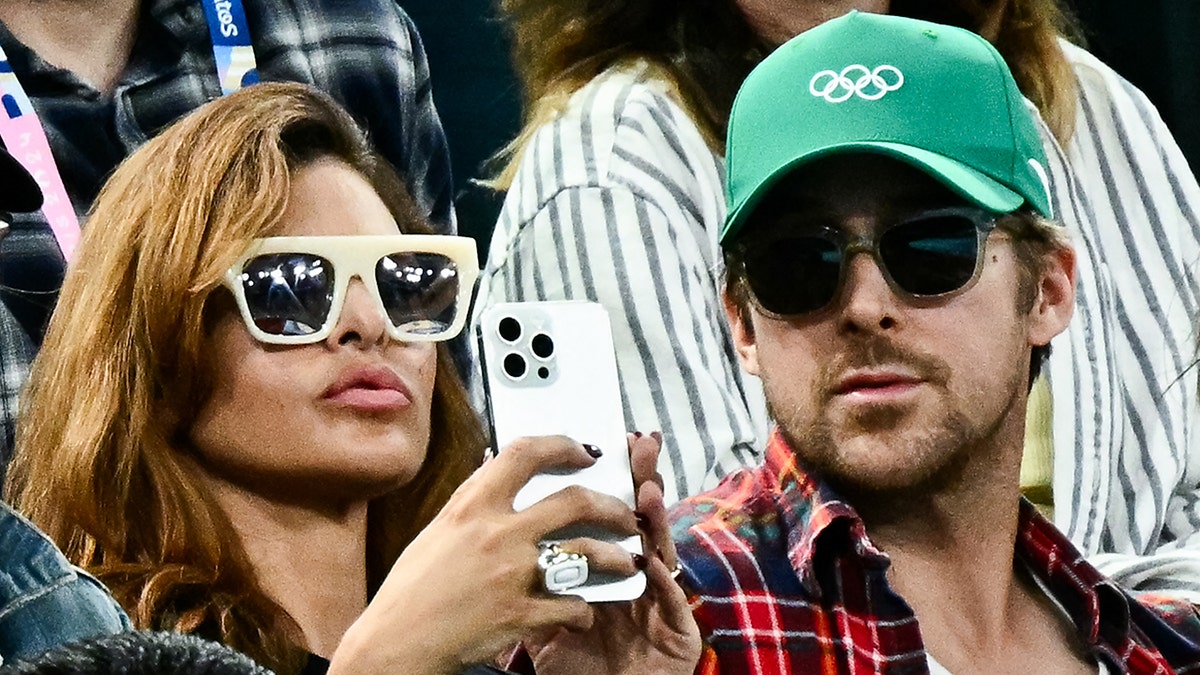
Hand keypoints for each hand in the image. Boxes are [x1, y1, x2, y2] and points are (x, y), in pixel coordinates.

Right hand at [328, 436, 640, 674]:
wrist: (397, 644)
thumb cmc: (411, 591)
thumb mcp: (438, 532)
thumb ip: (473, 503)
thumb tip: (495, 470)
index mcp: (472, 507)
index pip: (525, 454)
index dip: (562, 444)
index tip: (584, 450)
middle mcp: (497, 533)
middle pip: (575, 501)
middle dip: (611, 505)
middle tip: (624, 513)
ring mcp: (513, 574)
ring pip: (588, 553)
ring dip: (615, 557)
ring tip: (626, 562)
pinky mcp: (522, 614)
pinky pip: (573, 605)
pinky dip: (583, 610)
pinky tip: (582, 612)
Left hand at [526, 432, 701, 674]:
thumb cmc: (575, 668)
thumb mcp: (541, 622)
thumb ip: (532, 580)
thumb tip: (499, 533)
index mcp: (603, 571)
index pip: (609, 515)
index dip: (611, 479)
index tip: (599, 443)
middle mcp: (635, 579)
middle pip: (640, 521)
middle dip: (641, 480)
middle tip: (639, 445)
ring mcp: (659, 604)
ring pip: (663, 553)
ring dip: (656, 521)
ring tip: (647, 492)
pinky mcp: (678, 634)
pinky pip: (671, 602)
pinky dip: (663, 579)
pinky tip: (653, 558)